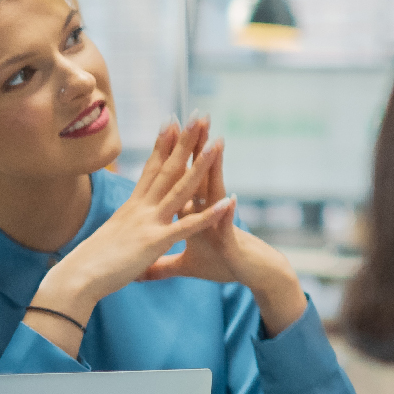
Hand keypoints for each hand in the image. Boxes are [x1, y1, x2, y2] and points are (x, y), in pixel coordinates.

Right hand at [25, 119, 233, 352]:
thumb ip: (122, 228)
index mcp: (132, 207)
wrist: (75, 279)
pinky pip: (187, 226)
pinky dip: (209, 214)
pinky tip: (229, 202)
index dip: (163, 145)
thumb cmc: (90, 264)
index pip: (151, 169)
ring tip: (219, 143)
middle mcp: (141, 208)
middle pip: (168, 168)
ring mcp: (148, 222)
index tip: (173, 122)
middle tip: (200, 115)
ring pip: (181, 188)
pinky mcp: (154, 242)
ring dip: (201, 165)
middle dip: (185, 141)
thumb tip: (121, 224)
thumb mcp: (111, 238)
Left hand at [141, 135, 305, 336]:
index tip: (167, 130)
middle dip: (194, 148)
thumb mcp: (185, 266)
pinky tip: (230, 199)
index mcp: (193, 212)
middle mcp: (208, 210)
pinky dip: (227, 214)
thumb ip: (162, 264)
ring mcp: (221, 221)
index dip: (172, 155)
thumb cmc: (222, 266)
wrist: (252, 274)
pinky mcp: (230, 239)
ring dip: (215, 169)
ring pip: (216, 190)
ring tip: (216, 143)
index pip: (180, 178)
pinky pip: (227, 225)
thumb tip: (141, 270)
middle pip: (198, 174)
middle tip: (193, 119)